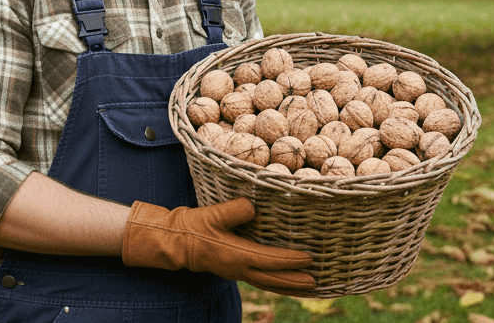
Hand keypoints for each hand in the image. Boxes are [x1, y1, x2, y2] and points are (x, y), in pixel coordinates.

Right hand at [121, 197, 314, 295]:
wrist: (177, 241)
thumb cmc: (194, 226)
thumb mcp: (213, 214)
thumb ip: (233, 211)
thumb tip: (252, 206)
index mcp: (238, 255)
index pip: (271, 260)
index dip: (291, 260)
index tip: (309, 258)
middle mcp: (240, 268)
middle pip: (274, 280)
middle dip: (295, 281)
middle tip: (316, 281)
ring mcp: (237, 272)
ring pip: (268, 283)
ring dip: (287, 286)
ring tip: (306, 287)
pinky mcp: (234, 269)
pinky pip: (260, 280)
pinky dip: (275, 282)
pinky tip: (282, 280)